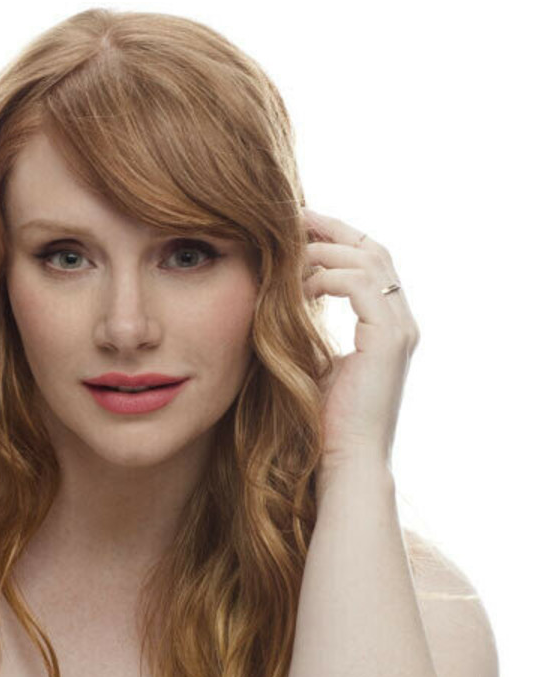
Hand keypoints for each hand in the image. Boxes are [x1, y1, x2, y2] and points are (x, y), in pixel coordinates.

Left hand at [301, 207, 420, 469]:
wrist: (344, 460)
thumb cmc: (321, 418)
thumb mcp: (311, 358)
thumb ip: (305, 324)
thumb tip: (276, 294)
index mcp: (388, 324)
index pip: (369, 261)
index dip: (336, 237)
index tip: (297, 222)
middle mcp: (402, 321)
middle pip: (374, 250)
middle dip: (332, 229)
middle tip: (292, 215)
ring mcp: (400, 329)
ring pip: (369, 261)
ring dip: (324, 251)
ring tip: (287, 254)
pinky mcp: (389, 340)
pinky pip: (359, 285)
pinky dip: (326, 277)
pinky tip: (297, 287)